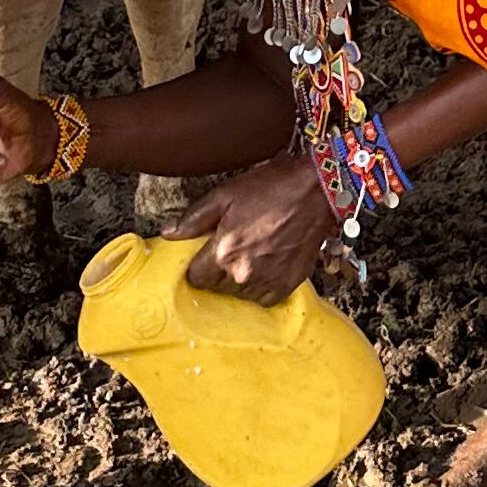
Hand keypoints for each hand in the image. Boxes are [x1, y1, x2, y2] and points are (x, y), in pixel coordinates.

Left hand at [176, 156, 338, 300]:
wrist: (317, 190)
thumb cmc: (271, 188)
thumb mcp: (226, 194)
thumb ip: (194, 218)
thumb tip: (168, 234)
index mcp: (224, 251)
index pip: (195, 278)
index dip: (198, 265)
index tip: (205, 255)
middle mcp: (243, 273)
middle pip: (217, 288)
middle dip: (220, 272)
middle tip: (233, 249)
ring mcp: (267, 282)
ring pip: (240, 295)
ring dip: (241, 281)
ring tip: (252, 255)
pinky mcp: (288, 285)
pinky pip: (265, 298)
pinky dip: (263, 286)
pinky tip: (267, 266)